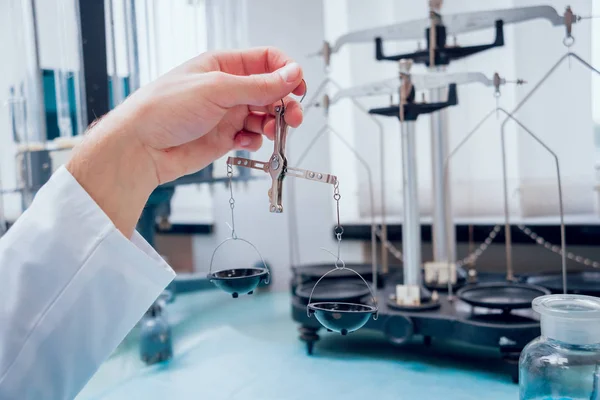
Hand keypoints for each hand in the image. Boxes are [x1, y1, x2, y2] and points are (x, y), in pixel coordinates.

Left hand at [122, 47, 305, 183]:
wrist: (142, 147)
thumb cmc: (163, 108)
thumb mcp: (216, 89)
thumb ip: (258, 85)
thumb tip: (291, 74)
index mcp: (223, 65)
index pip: (266, 60)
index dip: (286, 72)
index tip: (297, 88)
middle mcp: (227, 88)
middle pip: (271, 91)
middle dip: (284, 104)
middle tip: (293, 118)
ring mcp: (227, 113)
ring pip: (264, 116)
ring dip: (272, 125)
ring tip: (268, 133)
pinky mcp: (225, 137)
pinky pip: (252, 137)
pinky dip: (254, 141)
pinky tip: (243, 142)